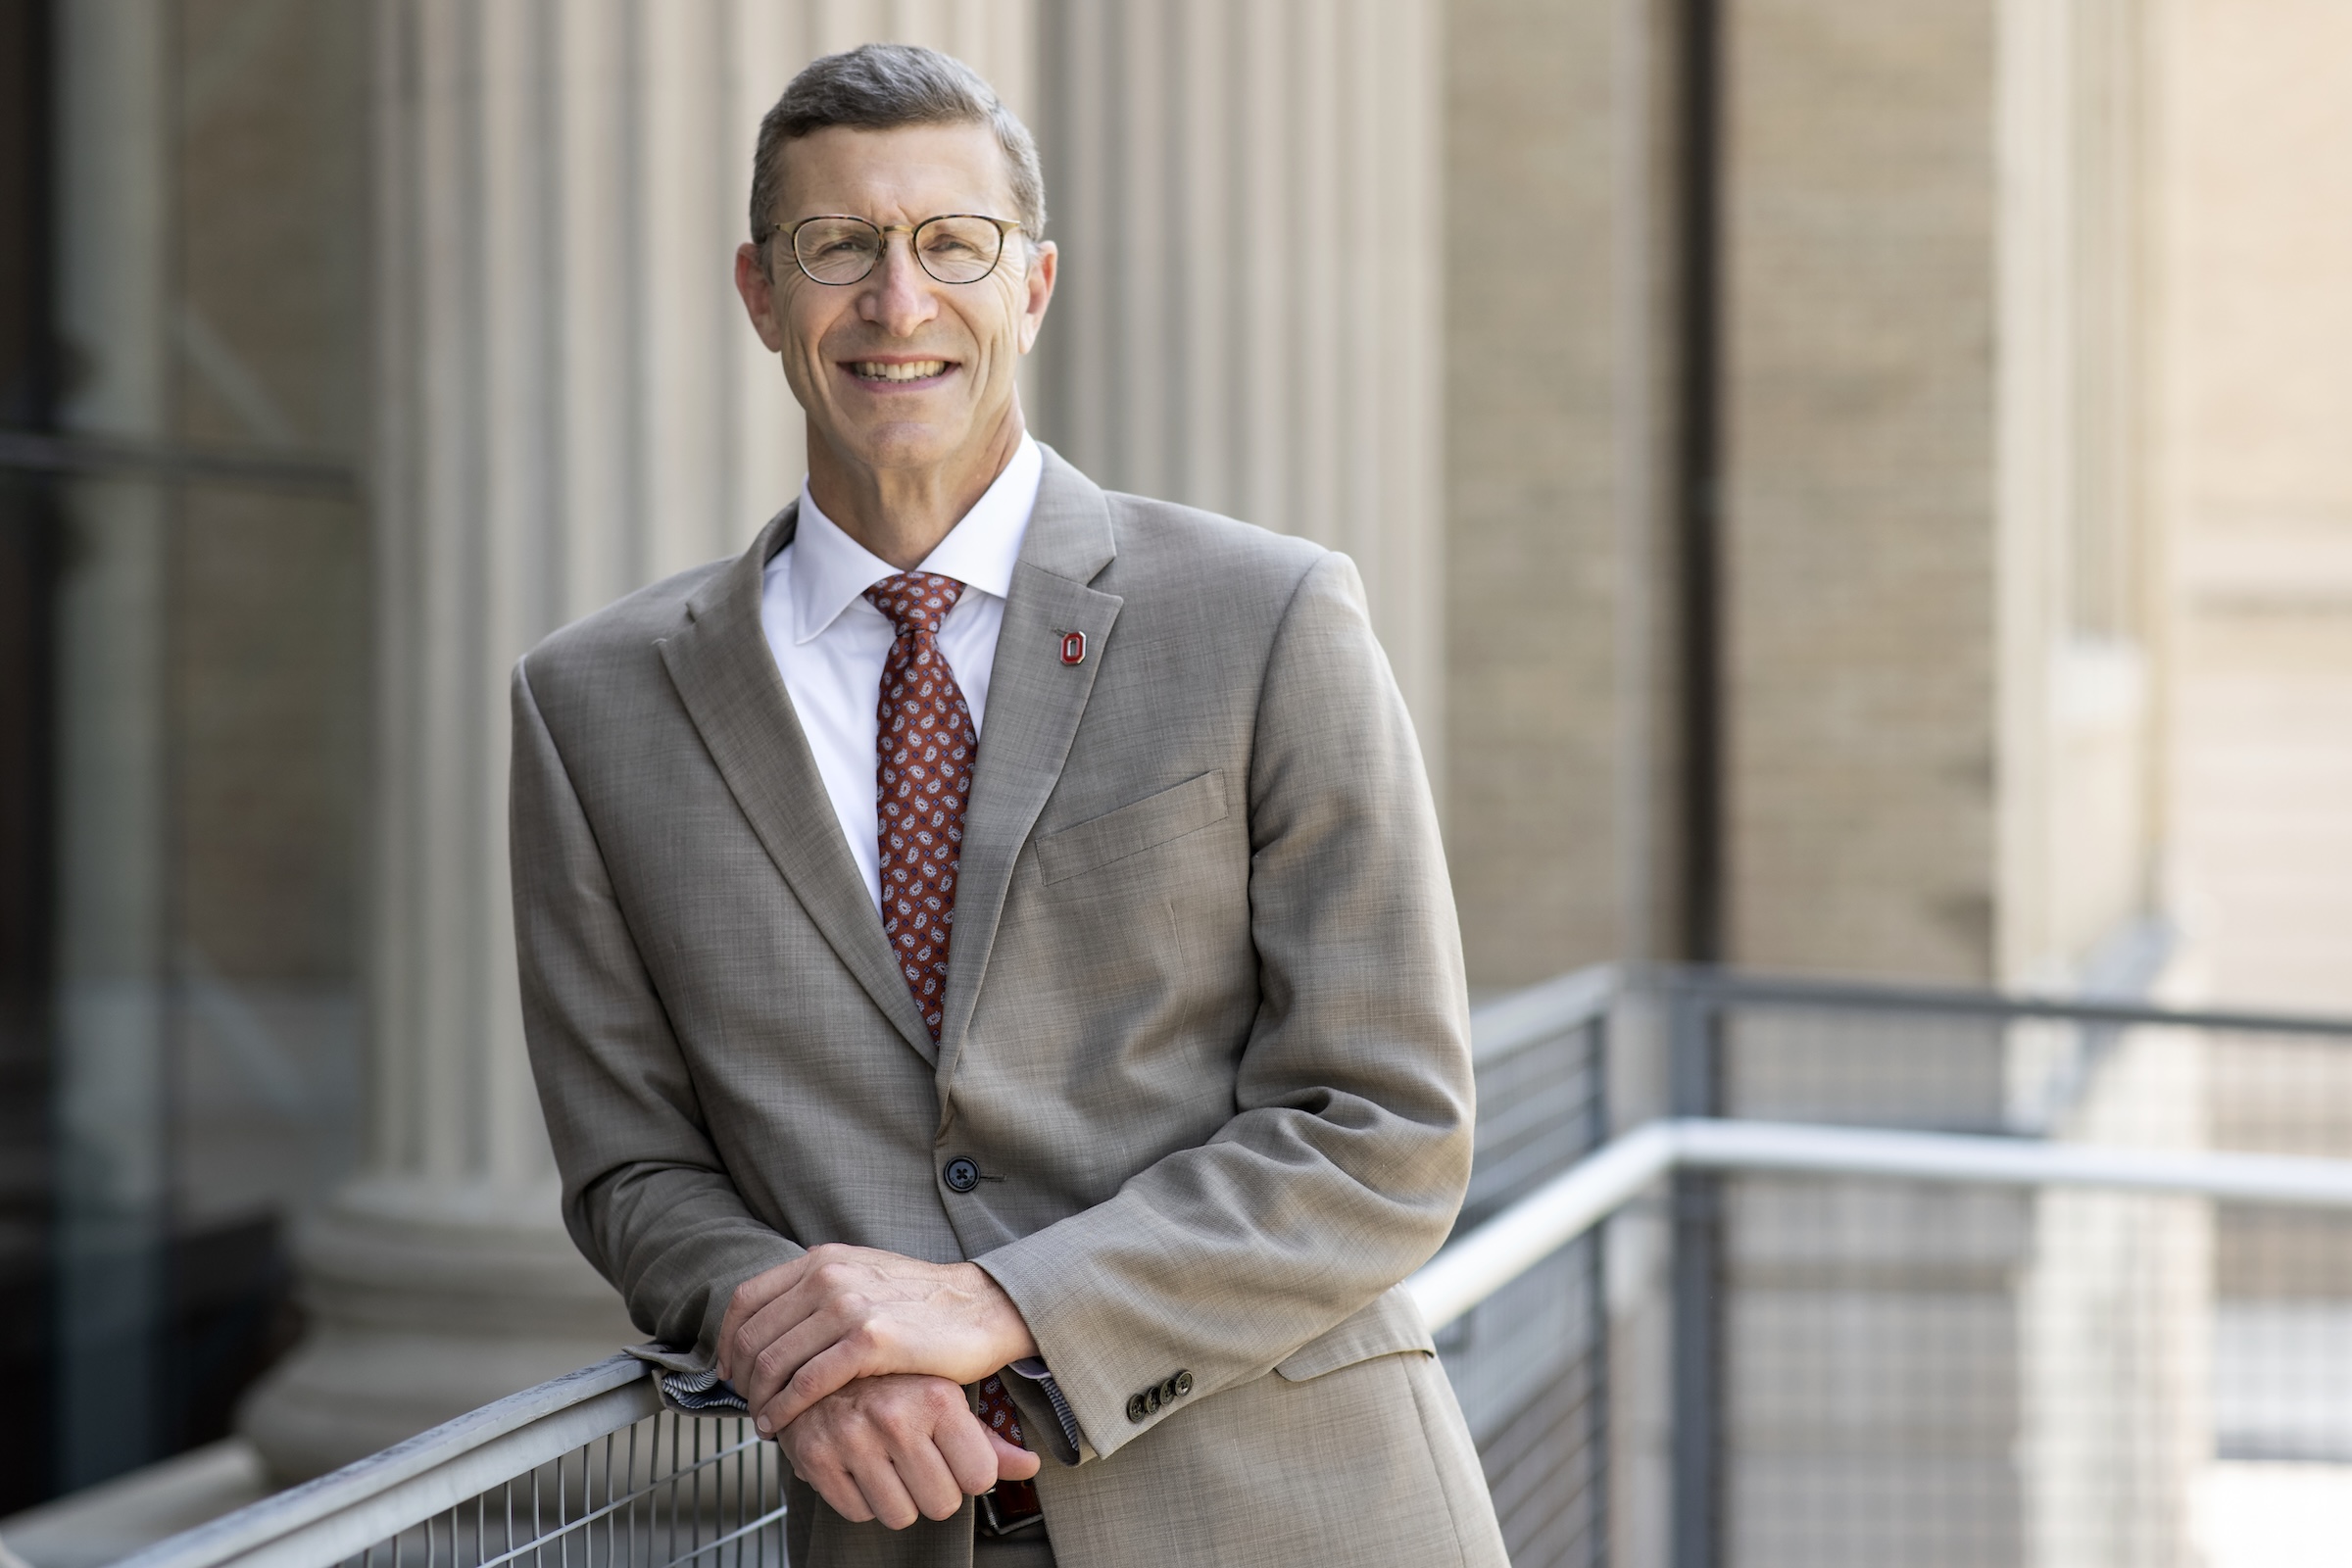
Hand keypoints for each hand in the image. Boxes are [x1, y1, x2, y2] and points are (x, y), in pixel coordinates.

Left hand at [718, 1244, 1040, 1436]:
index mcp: (823, 1260)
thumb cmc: (922, 1304)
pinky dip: (784, 1409)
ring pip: (774, 1362)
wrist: (981, 1309)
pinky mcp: (870, 1341)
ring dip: (759, 1399)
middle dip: (741, 1378)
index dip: (728, 1341)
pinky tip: (781, 1425)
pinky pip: (807, 1383)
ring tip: (763, 1421)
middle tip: (746, 1404)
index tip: (729, 1371)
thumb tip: (773, 1322)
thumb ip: (819, 1291)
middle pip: (754, 1335)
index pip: (747, 1300)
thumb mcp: (863, 1277)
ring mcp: (849, 1306)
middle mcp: (829, 1276)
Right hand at [777, 1374, 1041, 1529]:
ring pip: (899, 1515)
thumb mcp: (946, 1396)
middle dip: (933, 1489)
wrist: (820, 1359)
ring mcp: (852, 1436)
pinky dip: (861, 1496)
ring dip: (897, 1497)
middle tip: (917, 1459)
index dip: (968, 1473)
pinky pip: (858, 1512)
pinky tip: (858, 1462)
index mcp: (938, 1397)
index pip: (979, 1478)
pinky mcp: (815, 1456)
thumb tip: (1030, 1466)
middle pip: (942, 1505)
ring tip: (888, 1460)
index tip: (953, 1455)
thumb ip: (989, 1439)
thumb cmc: (894, 1380)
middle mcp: (895, 1416)